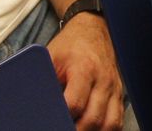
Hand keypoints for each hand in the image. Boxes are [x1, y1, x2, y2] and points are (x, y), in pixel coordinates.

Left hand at [48, 15, 122, 130]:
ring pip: (110, 123)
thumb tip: (32, 106)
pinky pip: (118, 120)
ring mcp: (114, 88)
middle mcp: (103, 80)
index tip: (50, 123)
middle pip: (93, 118)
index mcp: (85, 69)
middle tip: (61, 130)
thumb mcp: (51, 58)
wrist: (93, 30)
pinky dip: (106, 130)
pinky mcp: (119, 93)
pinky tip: (93, 130)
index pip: (75, 104)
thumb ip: (45, 81)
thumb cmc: (70, 46)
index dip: (61, 118)